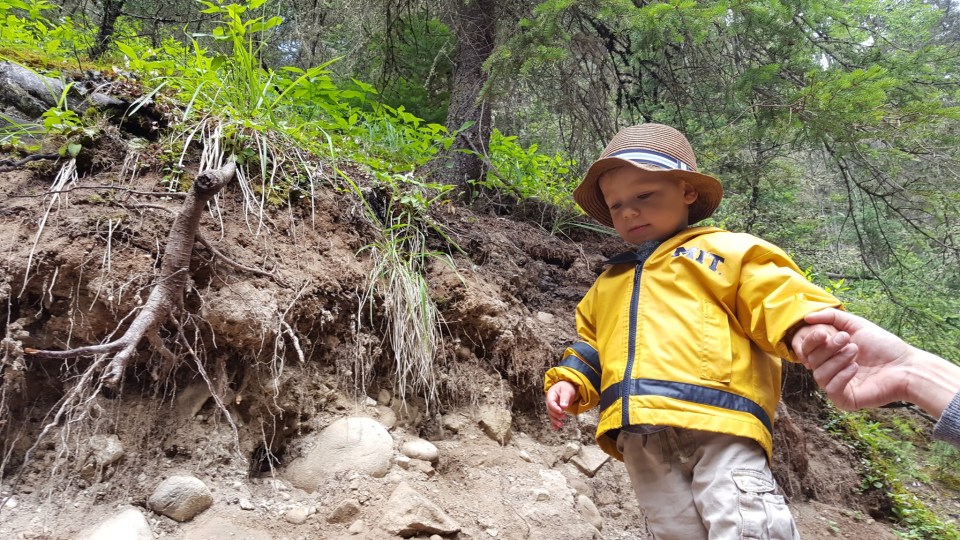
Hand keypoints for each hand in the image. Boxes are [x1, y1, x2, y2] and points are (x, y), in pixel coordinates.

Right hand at [546, 381, 577, 429]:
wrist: (568, 387)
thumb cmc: (567, 387)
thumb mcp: (567, 390)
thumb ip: (565, 398)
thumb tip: (564, 407)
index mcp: (551, 395)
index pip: (551, 403)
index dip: (555, 408)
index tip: (561, 411)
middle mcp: (550, 401)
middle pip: (550, 410)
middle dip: (556, 415)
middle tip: (563, 417)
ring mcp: (552, 406)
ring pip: (551, 415)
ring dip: (555, 421)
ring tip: (561, 425)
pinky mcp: (555, 411)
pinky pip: (553, 417)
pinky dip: (554, 423)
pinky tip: (556, 428)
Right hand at [796, 308, 911, 410]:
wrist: (907, 366)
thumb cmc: (884, 346)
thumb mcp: (857, 325)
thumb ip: (832, 317)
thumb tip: (806, 317)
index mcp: (830, 353)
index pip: (808, 349)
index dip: (811, 341)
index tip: (824, 333)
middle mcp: (831, 370)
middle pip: (812, 361)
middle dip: (828, 349)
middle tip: (847, 340)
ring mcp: (837, 385)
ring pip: (820, 375)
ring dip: (836, 361)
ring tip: (855, 351)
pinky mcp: (845, 400)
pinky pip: (831, 389)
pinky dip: (841, 376)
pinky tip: (856, 368)